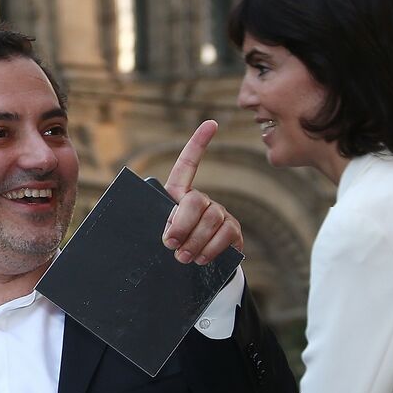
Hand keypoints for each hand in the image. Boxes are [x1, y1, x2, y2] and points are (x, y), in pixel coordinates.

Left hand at [161, 121, 242, 264]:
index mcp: (179, 194)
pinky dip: (211, 249)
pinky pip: (225, 235)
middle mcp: (202, 199)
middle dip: (181, 224)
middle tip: (171, 245)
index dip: (198, 144)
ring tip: (184, 258)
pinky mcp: (233, 230)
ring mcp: (220, 213)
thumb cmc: (170, 246)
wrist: (190, 267)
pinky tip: (202, 259)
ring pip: (211, 220)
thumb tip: (168, 233)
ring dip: (195, 242)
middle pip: (196, 201)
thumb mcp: (159, 233)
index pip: (188, 165)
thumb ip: (162, 226)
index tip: (210, 124)